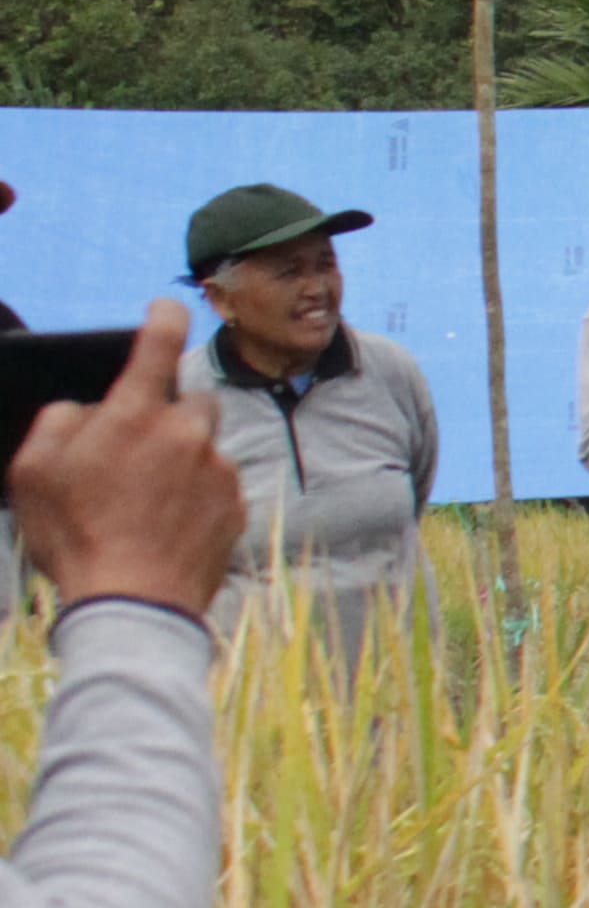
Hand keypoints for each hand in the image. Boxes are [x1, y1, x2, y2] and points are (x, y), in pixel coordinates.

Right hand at [8, 306, 241, 617]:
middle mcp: (187, 432)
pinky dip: (198, 495)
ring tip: (147, 500)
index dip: (163, 316)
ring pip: (206, 445)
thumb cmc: (74, 535)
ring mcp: (218, 469)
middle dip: (169, 413)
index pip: (158, 343)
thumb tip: (88, 407)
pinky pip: (219, 484)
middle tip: (139, 449)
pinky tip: (168, 525)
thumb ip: (59, 422)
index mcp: (134, 415)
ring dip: (183, 458)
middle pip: (192, 398)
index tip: (167, 306)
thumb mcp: (33, 472)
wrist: (134, 602)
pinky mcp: (237, 504)